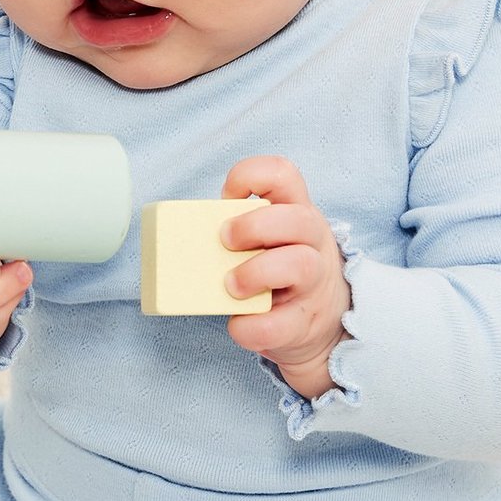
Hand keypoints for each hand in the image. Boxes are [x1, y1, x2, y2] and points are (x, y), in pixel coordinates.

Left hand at [219, 156, 351, 397]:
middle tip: (224, 241)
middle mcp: (312, 242)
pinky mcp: (304, 323)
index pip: (283, 174)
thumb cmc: (277, 270)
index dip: (251, 176)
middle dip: (254, 226)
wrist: (318, 325)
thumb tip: (182, 241)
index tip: (226, 197)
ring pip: (300, 265)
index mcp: (296, 212)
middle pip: (299, 219)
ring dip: (255, 273)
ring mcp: (314, 283)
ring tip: (230, 286)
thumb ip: (237, 231)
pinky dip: (251, 326)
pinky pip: (281, 324)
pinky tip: (238, 323)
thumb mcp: (267, 240)